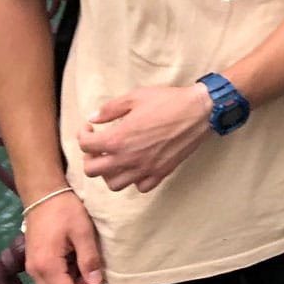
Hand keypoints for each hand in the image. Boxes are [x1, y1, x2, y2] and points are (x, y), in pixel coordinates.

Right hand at [22, 191, 103, 283]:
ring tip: (86, 268)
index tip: (99, 279)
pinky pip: (48, 282)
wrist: (43, 195)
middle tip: (92, 276)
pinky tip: (76, 263)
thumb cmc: (64, 209)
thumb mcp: (83, 231)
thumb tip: (96, 281)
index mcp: (47, 265)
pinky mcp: (34, 263)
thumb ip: (89, 258)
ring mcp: (32, 268)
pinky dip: (63, 280)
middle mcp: (35, 272)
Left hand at [76, 84, 211, 192]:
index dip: (83, 134)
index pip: (85, 145)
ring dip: (109, 173)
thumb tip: (93, 118)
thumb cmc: (168, 101)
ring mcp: (144, 168)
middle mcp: (127, 158)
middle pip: (92, 170)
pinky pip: (140, 186)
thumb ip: (109, 109)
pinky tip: (137, 166)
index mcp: (118, 139)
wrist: (199, 110)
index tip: (91, 127)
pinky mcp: (161, 172)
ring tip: (115, 159)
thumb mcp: (135, 97)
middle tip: (98, 146)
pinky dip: (135, 180)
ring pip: (114, 184)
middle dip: (90, 157)